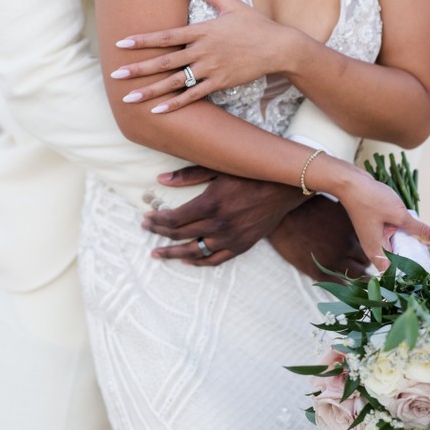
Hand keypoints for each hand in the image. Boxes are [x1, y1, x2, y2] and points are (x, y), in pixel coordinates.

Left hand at [111, 0, 297, 111]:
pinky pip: (194, 95)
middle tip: (116, 76)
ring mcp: (211, 69)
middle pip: (164, 62)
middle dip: (138, 70)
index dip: (142, 41)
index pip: (166, 36)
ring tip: (130, 99)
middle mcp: (202, 51)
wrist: (278, 46)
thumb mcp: (230, 3)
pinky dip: (176, 104)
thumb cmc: (254, 23)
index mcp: (202, 31)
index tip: (120, 44)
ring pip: (175, 82)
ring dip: (151, 91)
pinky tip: (158, 110)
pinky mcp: (220, 83)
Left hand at [142, 167, 301, 265]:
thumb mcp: (219, 168)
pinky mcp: (241, 246)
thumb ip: (189, 175)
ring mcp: (230, 238)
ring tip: (157, 253)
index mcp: (210, 204)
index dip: (156, 220)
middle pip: (180, 235)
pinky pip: (215, 259)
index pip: (174, 219)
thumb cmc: (249, 173)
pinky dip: (198, 262)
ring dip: (173, 253)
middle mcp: (218, 224)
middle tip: (146, 229)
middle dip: (159, 233)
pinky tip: (186, 260)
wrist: (283, 188)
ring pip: (194, 251)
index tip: (146, 218)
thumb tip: (160, 179)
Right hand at [269, 199, 369, 279]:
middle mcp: (347, 246)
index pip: (373, 245)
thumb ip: (349, 218)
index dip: (371, 249)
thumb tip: (360, 218)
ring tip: (357, 277)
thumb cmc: (307, 208)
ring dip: (358, 276)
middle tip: (361, 264)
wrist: (283, 217)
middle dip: (364, 262)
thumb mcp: (334, 207)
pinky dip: (344, 287)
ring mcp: (333, 260)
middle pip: (366, 261)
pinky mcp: (318, 271)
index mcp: (352, 230)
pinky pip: (338, 285)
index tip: (370, 252)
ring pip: (357, 275)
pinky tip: (345, 286)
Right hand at [336, 166, 429, 273]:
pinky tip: (413, 228)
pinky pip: (393, 238)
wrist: (350, 182)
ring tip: (426, 243)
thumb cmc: (371, 199)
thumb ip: (419, 230)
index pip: (395, 275)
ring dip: (409, 246)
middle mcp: (374, 249)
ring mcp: (374, 239)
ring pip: (396, 250)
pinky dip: (403, 235)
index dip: (410, 277)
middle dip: (414, 261)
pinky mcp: (376, 229)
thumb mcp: (399, 215)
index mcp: (377, 252)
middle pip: (397, 264)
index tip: (427, 274)